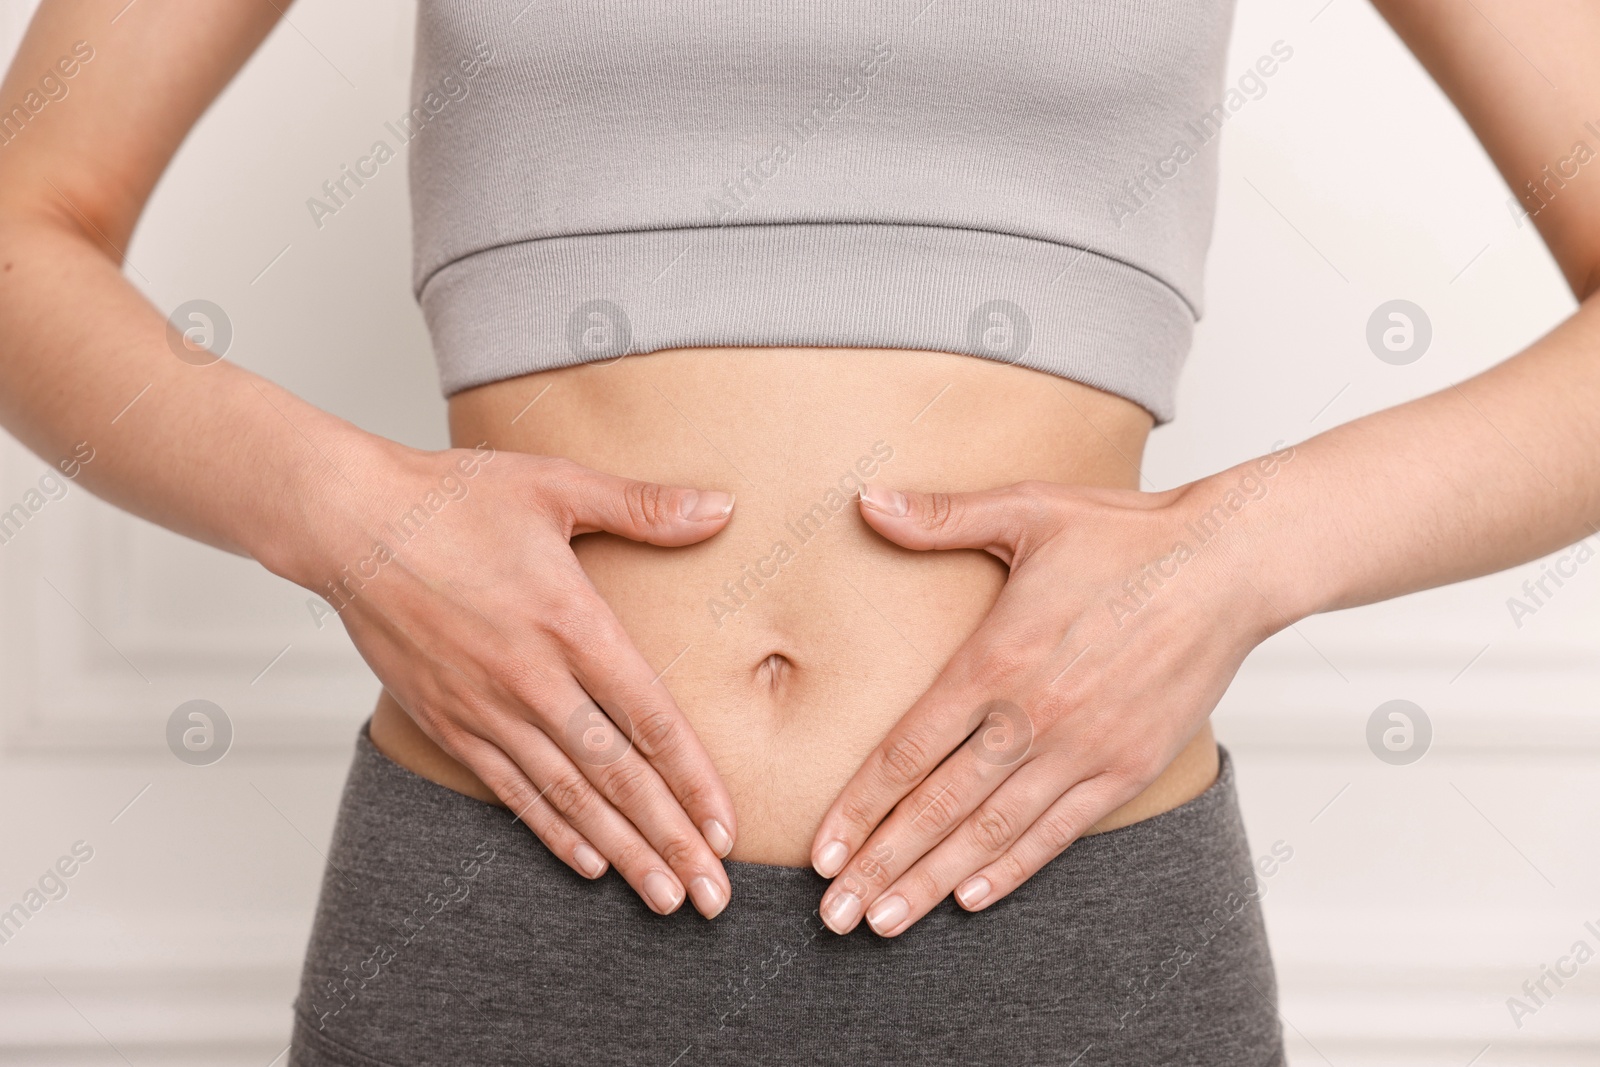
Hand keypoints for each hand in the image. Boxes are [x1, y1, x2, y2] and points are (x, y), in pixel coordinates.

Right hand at [276, 434, 741, 918]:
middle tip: (714, 895)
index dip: (692, 779)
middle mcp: (532, 678)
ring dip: (621, 853)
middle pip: (616, 775)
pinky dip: (553, 831)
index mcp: (570, 621)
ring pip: (567, 797)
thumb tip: (722, 507)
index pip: (648, 718)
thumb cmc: (452, 498)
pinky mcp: (448, 722)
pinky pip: (510, 790)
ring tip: (665, 898)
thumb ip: (643, 506)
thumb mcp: (556, 485)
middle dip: (670, 840)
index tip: (727, 828)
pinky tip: (590, 865)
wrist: (348, 522)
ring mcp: (486, 708)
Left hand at [808, 459, 1288, 935]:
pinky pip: (1059, 831)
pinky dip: (1013, 867)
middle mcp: (1032, 714)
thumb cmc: (1126, 534)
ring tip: (884, 921)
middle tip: (834, 914)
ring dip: (933, 881)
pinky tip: (972, 898)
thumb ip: (941, 518)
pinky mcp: (1127, 765)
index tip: (822, 850)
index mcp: (995, 658)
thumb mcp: (1027, 509)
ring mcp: (1082, 747)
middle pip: (938, 806)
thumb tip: (867, 501)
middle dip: (881, 864)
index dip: (860, 806)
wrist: (1229, 565)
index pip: (908, 750)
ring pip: (992, 831)